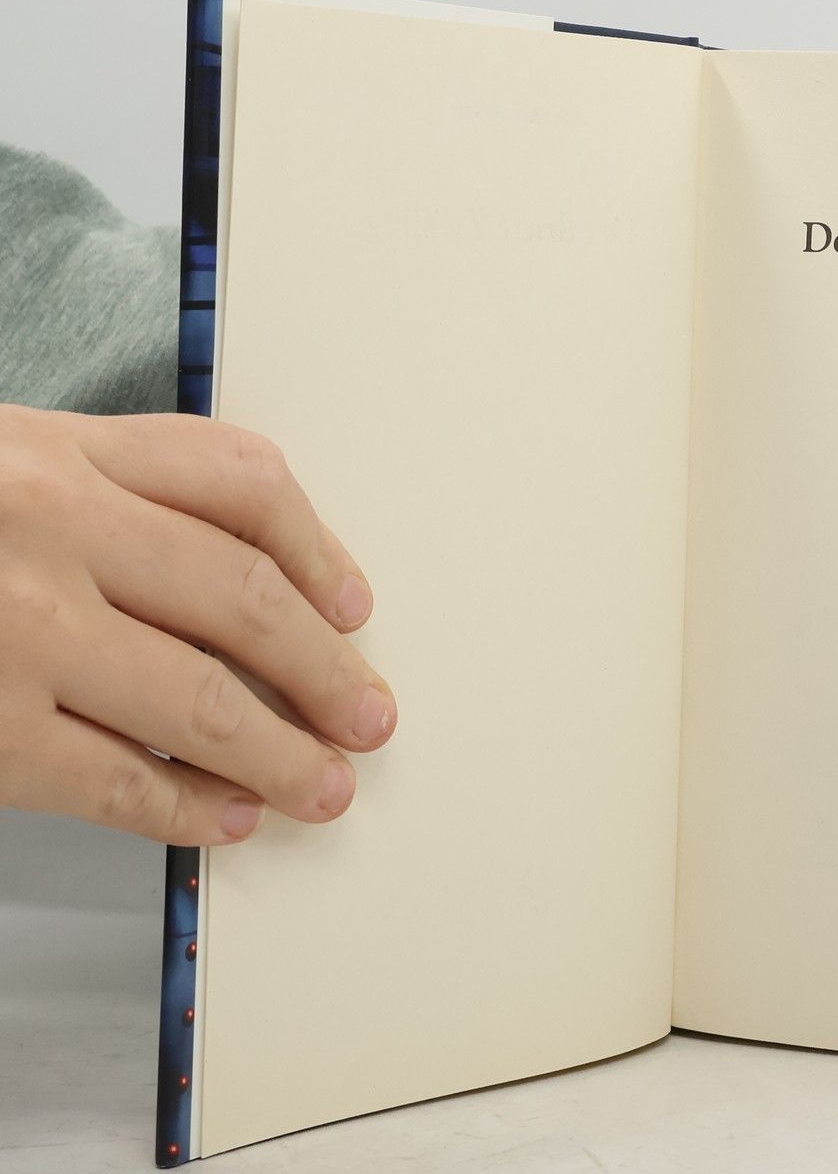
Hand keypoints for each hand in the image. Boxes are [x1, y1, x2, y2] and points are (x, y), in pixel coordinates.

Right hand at [0, 405, 395, 845]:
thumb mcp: (9, 457)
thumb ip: (113, 488)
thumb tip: (259, 574)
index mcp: (65, 450)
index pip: (242, 482)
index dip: (319, 549)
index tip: (354, 608)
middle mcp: (54, 529)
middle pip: (244, 597)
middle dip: (323, 669)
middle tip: (369, 715)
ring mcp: (19, 632)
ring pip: (195, 697)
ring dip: (278, 751)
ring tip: (323, 785)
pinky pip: (107, 777)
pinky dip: (179, 807)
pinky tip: (225, 819)